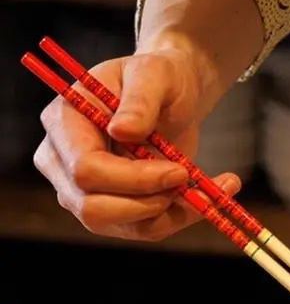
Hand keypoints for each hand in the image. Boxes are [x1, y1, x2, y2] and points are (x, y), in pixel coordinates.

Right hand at [34, 49, 240, 240]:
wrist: (170, 98)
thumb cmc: (157, 79)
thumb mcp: (153, 74)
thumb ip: (139, 100)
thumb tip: (123, 131)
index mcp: (64, 124)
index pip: (86, 170)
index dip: (133, 179)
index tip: (179, 170)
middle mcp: (64, 165)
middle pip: (95, 209)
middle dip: (150, 203)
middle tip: (189, 181)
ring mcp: (86, 195)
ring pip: (127, 227)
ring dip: (174, 213)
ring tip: (211, 188)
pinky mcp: (117, 214)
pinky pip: (149, 229)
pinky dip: (183, 218)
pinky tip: (211, 197)